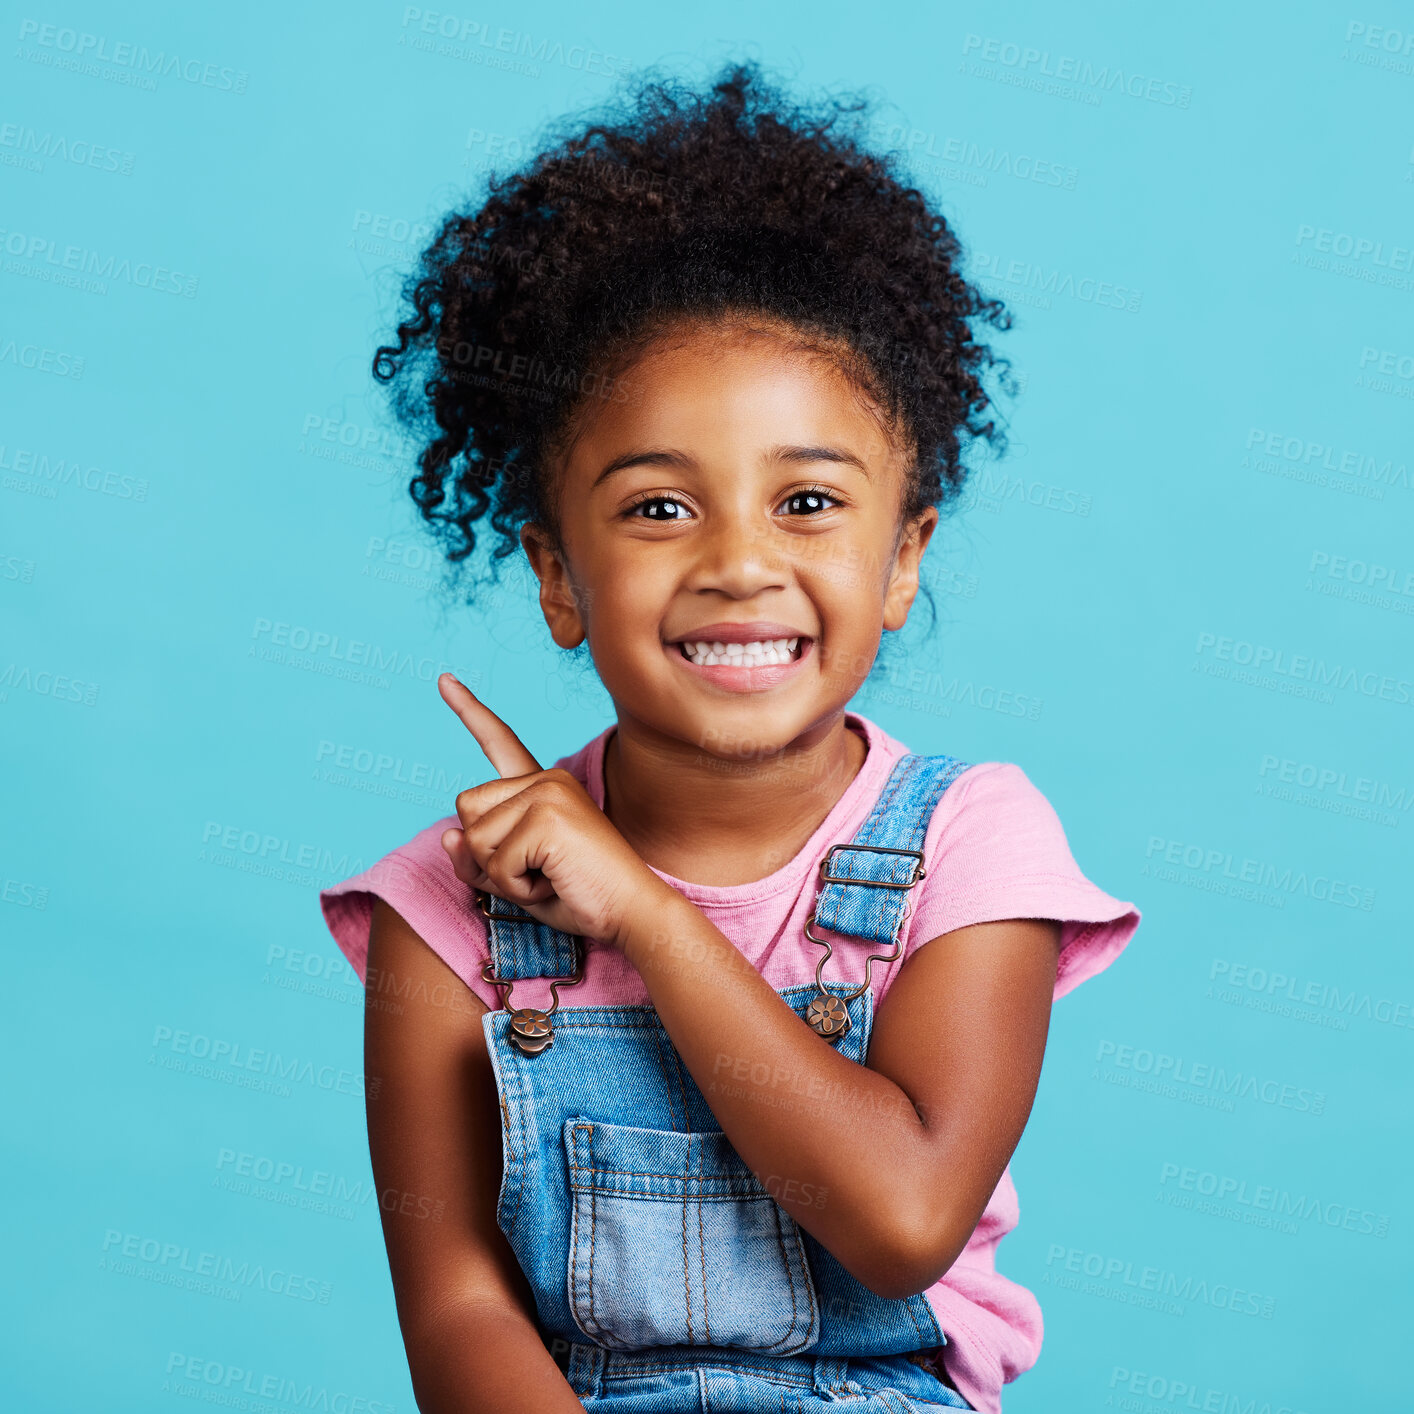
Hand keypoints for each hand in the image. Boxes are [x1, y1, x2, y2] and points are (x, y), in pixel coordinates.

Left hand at [436, 673, 665, 950]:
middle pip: (466, 810)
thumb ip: (478, 860)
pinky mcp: (548, 818)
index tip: (445, 679)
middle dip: (486, 855)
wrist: (632, 912)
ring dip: (502, 876)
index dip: (469, 711)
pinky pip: (496, 864)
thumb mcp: (515, 879)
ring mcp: (547, 793)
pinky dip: (516, 888)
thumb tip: (446, 837)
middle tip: (537, 871)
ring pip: (474, 839)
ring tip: (549, 877)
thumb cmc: (579, 897)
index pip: (500, 743)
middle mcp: (545, 780)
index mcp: (542, 787)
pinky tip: (554, 882)